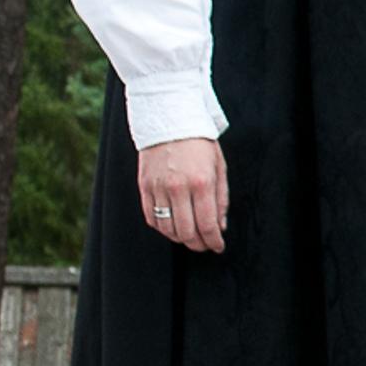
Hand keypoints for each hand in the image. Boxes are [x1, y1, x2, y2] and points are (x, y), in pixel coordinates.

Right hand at [136, 137, 225, 253]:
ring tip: (189, 236)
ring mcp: (158, 187)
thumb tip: (220, 226)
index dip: (214, 241)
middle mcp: (178, 187)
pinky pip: (151, 217)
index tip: (218, 246)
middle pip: (186, 232)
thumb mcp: (219, 167)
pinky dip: (162, 227)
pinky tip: (172, 226)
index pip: (207, 225)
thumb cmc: (198, 142)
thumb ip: (221, 198)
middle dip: (198, 244)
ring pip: (167, 228)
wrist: (169, 118)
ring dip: (180, 238)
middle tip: (204, 245)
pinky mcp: (144, 185)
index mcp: (202, 182)